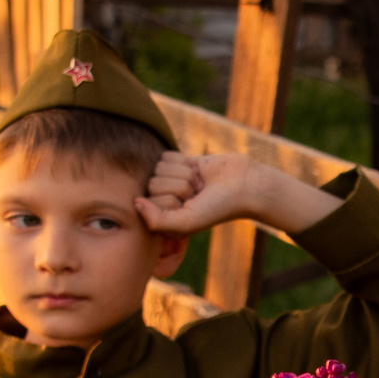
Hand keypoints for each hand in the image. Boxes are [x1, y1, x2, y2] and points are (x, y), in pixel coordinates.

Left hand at [136, 151, 339, 238]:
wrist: (243, 185)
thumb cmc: (216, 208)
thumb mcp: (186, 222)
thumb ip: (156, 221)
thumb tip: (135, 202)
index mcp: (162, 218)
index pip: (147, 201)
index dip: (170, 201)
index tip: (190, 207)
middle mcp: (162, 199)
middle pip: (152, 182)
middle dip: (178, 186)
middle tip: (197, 194)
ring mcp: (169, 180)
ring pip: (159, 167)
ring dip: (183, 174)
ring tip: (199, 184)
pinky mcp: (176, 162)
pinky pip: (166, 154)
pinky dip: (184, 161)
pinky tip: (198, 171)